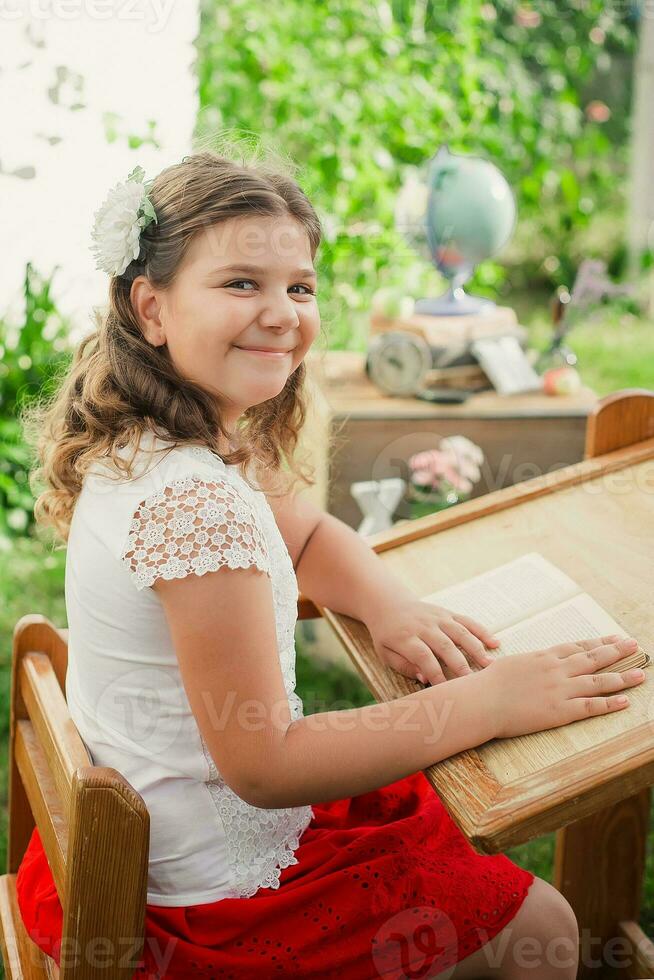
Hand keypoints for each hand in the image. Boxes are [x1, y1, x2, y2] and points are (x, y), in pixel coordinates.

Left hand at [366, 598, 498, 685]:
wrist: (388, 605)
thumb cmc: (387, 636)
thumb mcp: (385, 653)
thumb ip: (403, 666)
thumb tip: (424, 678)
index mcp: (406, 638)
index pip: (423, 656)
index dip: (436, 673)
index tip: (447, 690)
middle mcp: (423, 626)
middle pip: (444, 645)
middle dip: (460, 664)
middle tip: (474, 682)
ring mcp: (437, 618)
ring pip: (459, 632)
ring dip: (476, 648)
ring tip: (490, 665)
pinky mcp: (447, 613)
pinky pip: (467, 621)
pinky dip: (482, 631)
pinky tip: (495, 643)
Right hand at [481, 634, 644, 739]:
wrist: (482, 700)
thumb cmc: (489, 683)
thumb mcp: (511, 664)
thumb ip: (529, 664)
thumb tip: (534, 663)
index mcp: (544, 657)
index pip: (578, 647)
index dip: (598, 643)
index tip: (614, 639)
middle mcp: (556, 670)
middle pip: (593, 658)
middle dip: (616, 651)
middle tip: (634, 646)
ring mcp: (560, 690)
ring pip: (598, 681)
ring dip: (621, 677)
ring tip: (640, 674)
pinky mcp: (560, 711)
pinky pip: (591, 706)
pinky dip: (609, 703)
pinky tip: (625, 701)